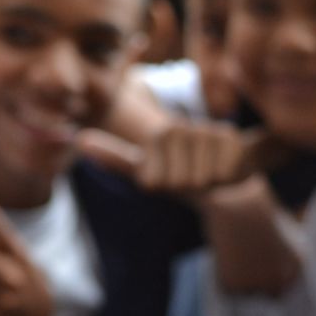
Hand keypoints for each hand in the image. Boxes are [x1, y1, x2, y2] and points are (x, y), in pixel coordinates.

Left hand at [77, 121, 291, 195]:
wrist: (224, 180)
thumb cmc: (177, 176)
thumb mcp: (144, 169)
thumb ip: (115, 157)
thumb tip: (80, 139)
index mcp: (159, 134)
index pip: (154, 181)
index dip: (162, 187)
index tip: (169, 178)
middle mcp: (181, 129)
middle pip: (178, 182)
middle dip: (185, 187)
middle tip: (192, 178)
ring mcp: (209, 132)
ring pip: (202, 179)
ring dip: (207, 184)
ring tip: (208, 173)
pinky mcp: (235, 139)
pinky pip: (224, 173)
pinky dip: (226, 179)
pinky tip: (228, 170)